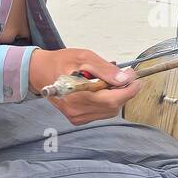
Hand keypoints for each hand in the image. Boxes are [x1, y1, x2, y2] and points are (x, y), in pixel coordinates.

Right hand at [28, 47, 143, 124]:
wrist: (41, 72)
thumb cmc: (61, 62)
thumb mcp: (84, 57)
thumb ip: (105, 69)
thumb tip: (124, 78)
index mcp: (78, 94)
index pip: (113, 99)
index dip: (129, 90)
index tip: (136, 79)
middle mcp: (77, 110)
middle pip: (113, 106)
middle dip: (124, 92)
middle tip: (125, 76)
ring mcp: (77, 116)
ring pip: (109, 111)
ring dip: (116, 97)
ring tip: (111, 81)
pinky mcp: (77, 119)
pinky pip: (101, 113)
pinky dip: (107, 102)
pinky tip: (101, 90)